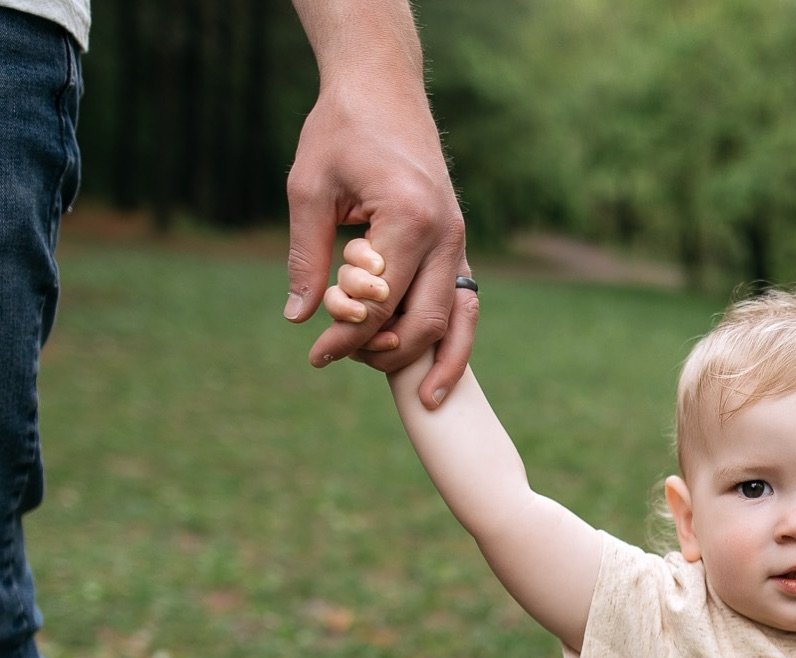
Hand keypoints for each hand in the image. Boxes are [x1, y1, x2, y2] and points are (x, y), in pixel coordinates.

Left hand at [284, 80, 474, 408]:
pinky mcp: (459, 246)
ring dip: (436, 361)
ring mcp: (460, 242)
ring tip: (422, 399)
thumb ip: (307, 256)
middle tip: (343, 361)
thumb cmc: (342, 131)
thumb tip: (300, 317)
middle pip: (424, 322)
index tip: (317, 355)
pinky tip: (436, 368)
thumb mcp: (309, 188)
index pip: (378, 301)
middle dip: (384, 353)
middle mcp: (445, 235)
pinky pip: (464, 305)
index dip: (347, 336)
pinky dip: (452, 340)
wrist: (385, 88)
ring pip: (457, 322)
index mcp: (408, 217)